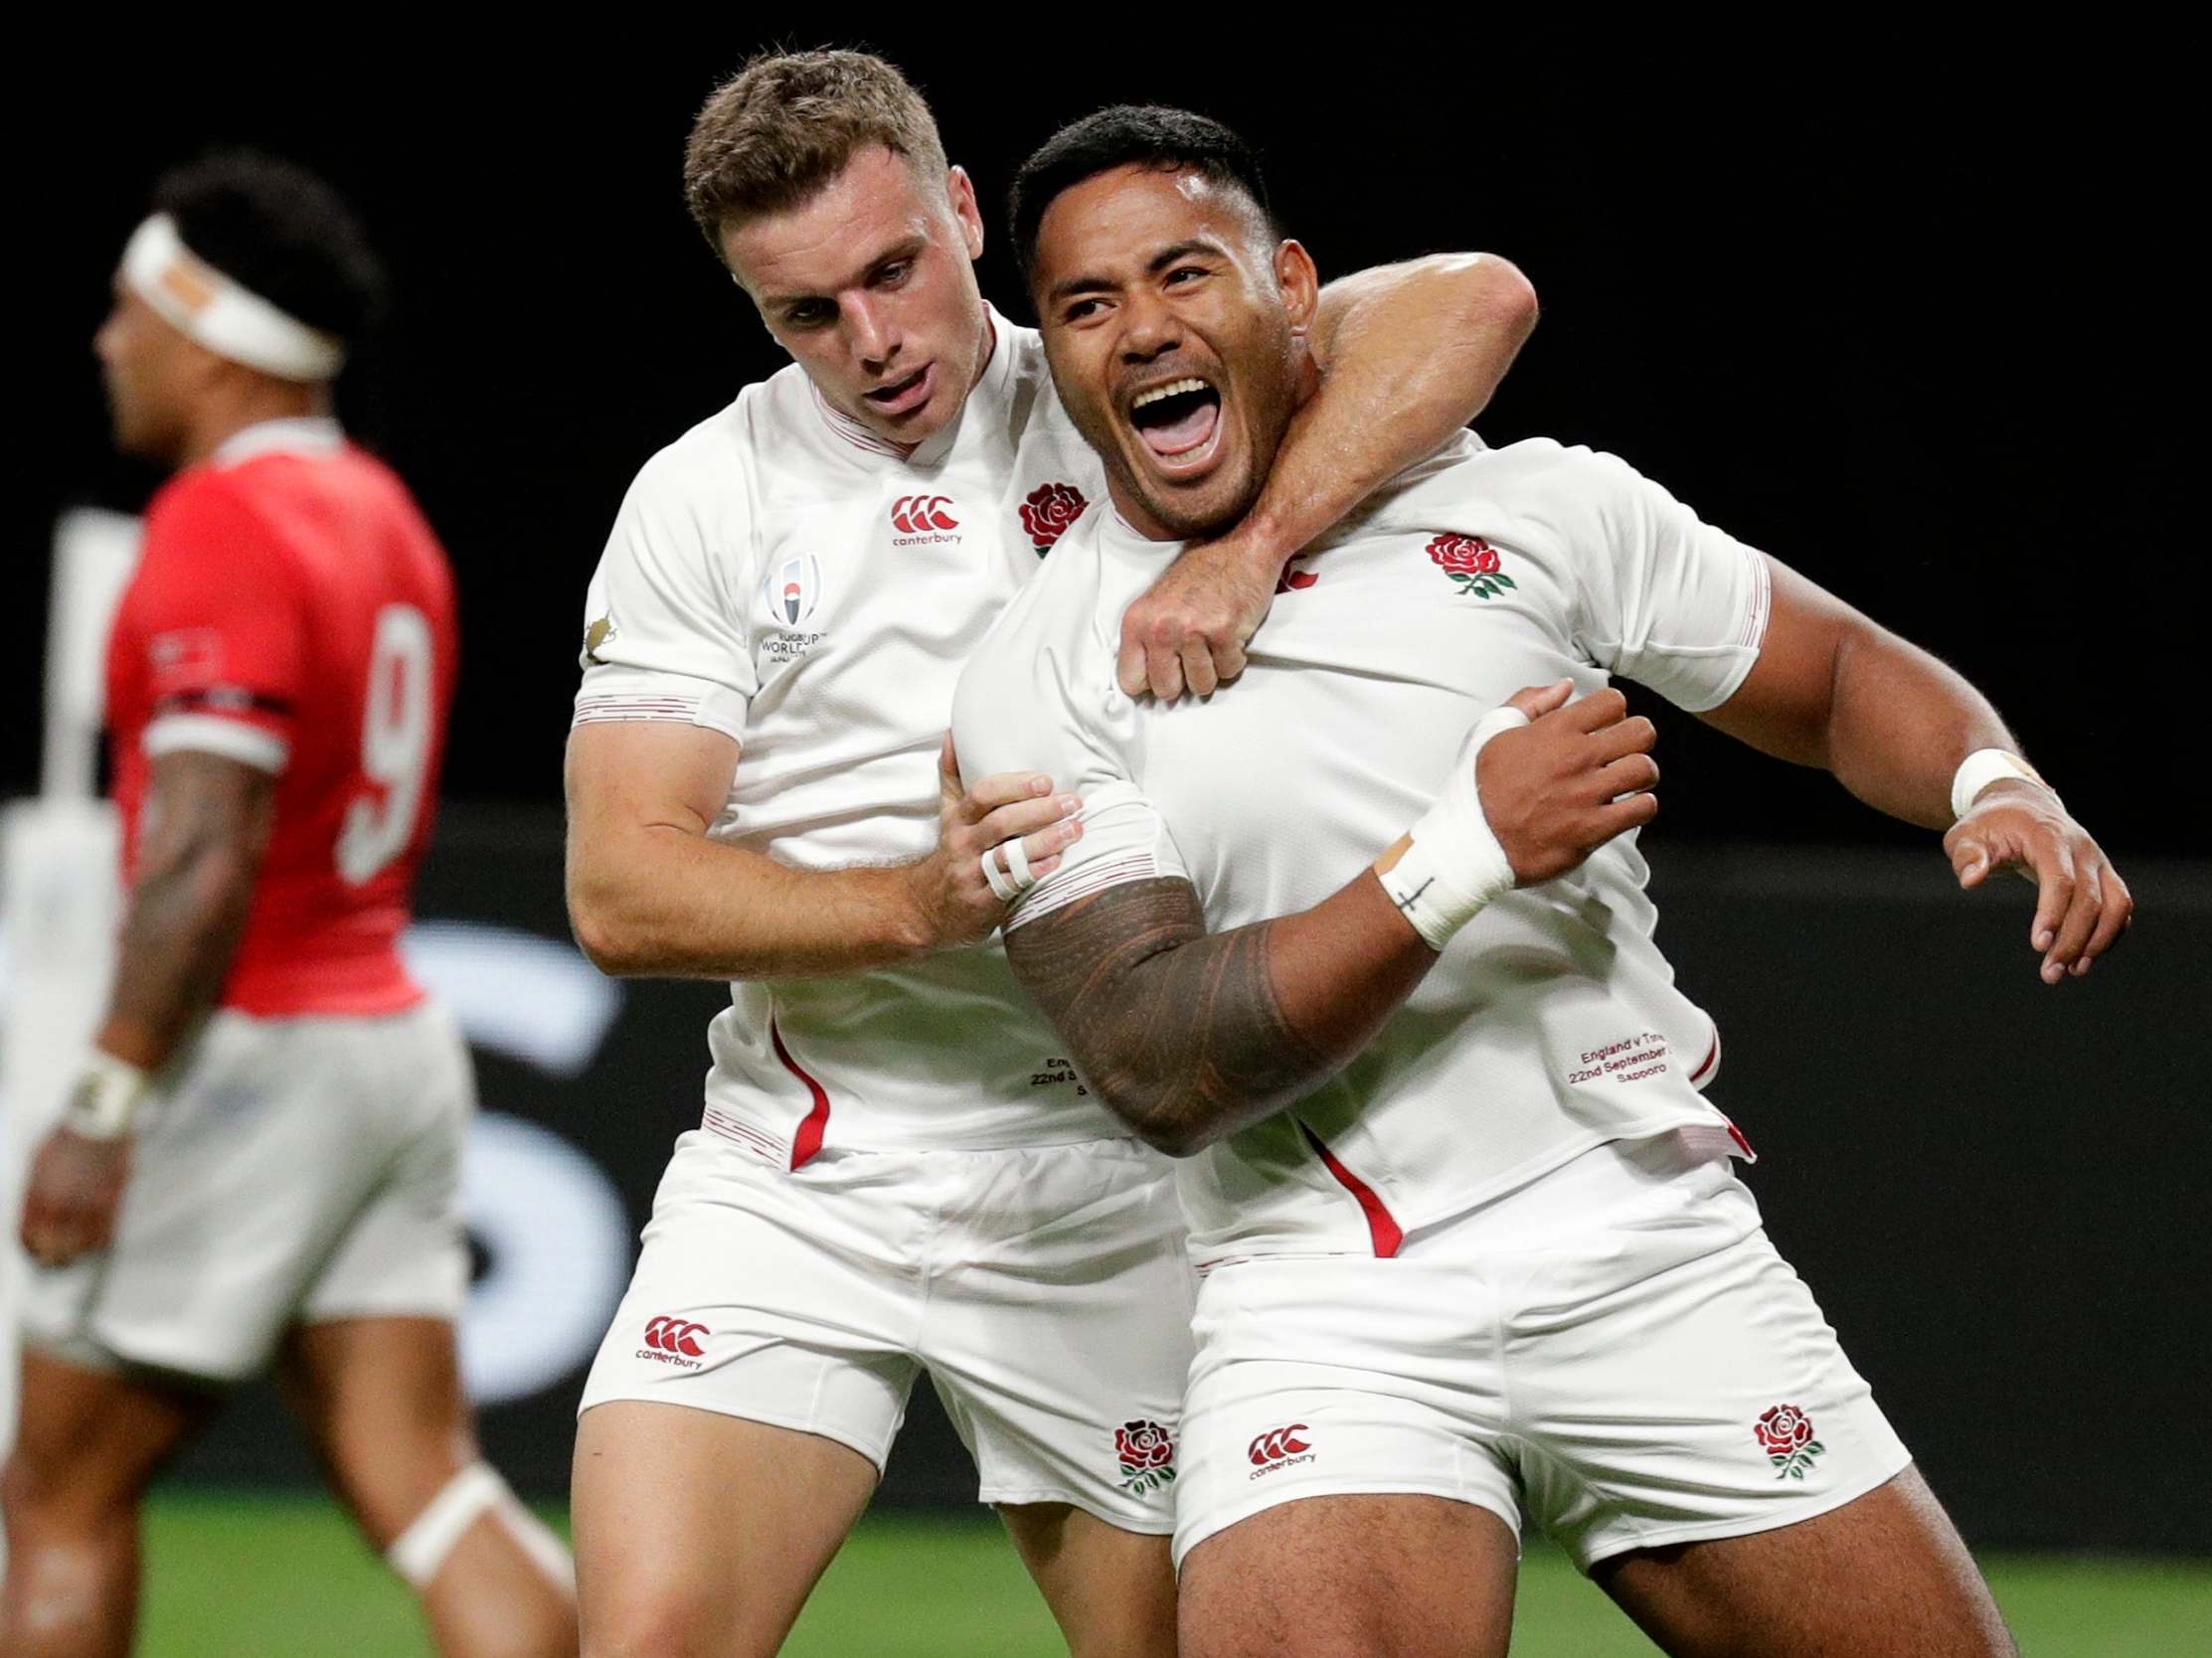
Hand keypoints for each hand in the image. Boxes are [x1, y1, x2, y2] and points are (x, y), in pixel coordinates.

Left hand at [20, 1124, 131, 1266]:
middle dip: (53, 1257)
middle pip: (53, 1247)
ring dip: (77, 1253)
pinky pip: (105, 1233)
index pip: (27, 1235)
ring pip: (80, 1245)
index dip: (30, 1247)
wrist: (97, 1123)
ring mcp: (87, 1205)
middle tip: (55, 1260)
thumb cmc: (66, 1137)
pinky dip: (100, 1243)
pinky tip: (97, 1244)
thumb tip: (34, 1212)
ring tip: (76, 1256)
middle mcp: (60, 1206)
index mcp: (37, 1196)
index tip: (34, 1252)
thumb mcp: (36, 1162)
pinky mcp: (111, 1201)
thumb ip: (33, 1190)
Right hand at [906, 736, 1082, 948]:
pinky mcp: (983, 902)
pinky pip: (1011, 886)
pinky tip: (1057, 863)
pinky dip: (1034, 873)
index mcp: (958, 819)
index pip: (983, 795)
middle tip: (1072, 803)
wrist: (927, 906)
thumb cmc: (950, 851)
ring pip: (1008, 855)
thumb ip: (953, 775)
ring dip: (1045, 842)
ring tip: (1074, 830)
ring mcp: (972, 874)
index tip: (1046, 781)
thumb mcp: (947, 813)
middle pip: (1001, 823)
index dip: (1014, 787)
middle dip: (1039, 811)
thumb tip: (953, 734)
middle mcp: (963, 844)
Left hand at [1117, 531, 1279, 700]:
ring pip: (1201, 686)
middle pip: (1166, 690)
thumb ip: (1147, 637)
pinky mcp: (1224, 633)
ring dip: (1211, 671)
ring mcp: (1193, 632)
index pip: (1130, 680)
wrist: (1241, 547)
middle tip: (1193, 659)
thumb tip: (1145, 680)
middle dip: (1183, 681)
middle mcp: (1161, 628)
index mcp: (1137, 621)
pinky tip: (1231, 637)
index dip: (1150, 682)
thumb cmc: (1202, 573)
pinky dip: (1233, 659)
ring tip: (1213, 645)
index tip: (1164, 674)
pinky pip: (1228, 671)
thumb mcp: (1158, 601)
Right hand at [1476, 681, 1659, 884]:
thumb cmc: (1480, 788)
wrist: (1472, 841)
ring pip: (1645, 770)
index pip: (1613, 702)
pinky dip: (1641, 807)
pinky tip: (1626, 808)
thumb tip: (1564, 686)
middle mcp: (1576, 758)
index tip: (1606, 725)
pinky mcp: (1594, 828)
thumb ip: (1530, 703)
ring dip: (1642, 774)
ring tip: (1630, 781)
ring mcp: (1587, 794)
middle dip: (1637, 739)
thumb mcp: (1492, 732)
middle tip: (1625, 751)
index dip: (1614, 711)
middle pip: (1641, 732)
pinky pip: (1642, 809)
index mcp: (1555, 730)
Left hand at [1943, 780, 2131, 982]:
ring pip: (2117, 904)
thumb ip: (1967, 856)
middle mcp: (2082, 849)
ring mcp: (2098, 862)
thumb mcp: (1966, 834)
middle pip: (2090, 899)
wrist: (2022, 806)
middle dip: (2073, 939)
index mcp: (2049, 837)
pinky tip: (2083, 959)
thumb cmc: (1990, 824)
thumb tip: (1971, 880)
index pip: (2061, 880)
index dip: (2053, 914)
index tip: (2039, 945)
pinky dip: (2108, 935)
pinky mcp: (2104, 875)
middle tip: (2050, 973)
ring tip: (2072, 971)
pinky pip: (2120, 908)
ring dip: (2098, 941)